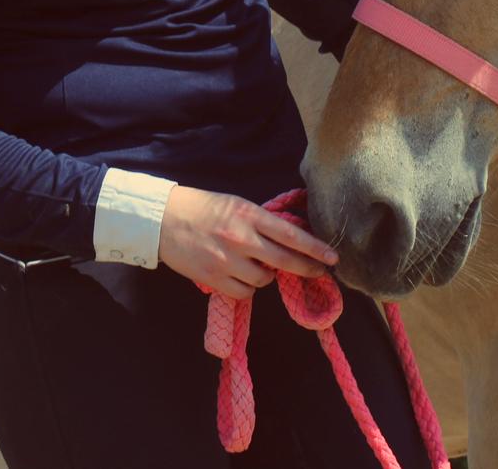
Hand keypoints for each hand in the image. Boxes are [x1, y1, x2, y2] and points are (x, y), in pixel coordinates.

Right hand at [157, 185, 338, 297]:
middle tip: (320, 272)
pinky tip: (242, 275)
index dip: (315, 248)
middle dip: (307, 268)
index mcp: (249, 215)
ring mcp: (227, 261)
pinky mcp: (213, 279)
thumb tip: (292, 237)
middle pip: (285, 260)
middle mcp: (241, 238)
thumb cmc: (204, 207)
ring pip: (264, 280)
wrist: (165, 220)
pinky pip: (244, 292)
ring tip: (258, 264)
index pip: (291, 235)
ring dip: (268, 275)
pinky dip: (248, 287)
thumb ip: (262, 221)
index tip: (332, 257)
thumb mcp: (237, 205)